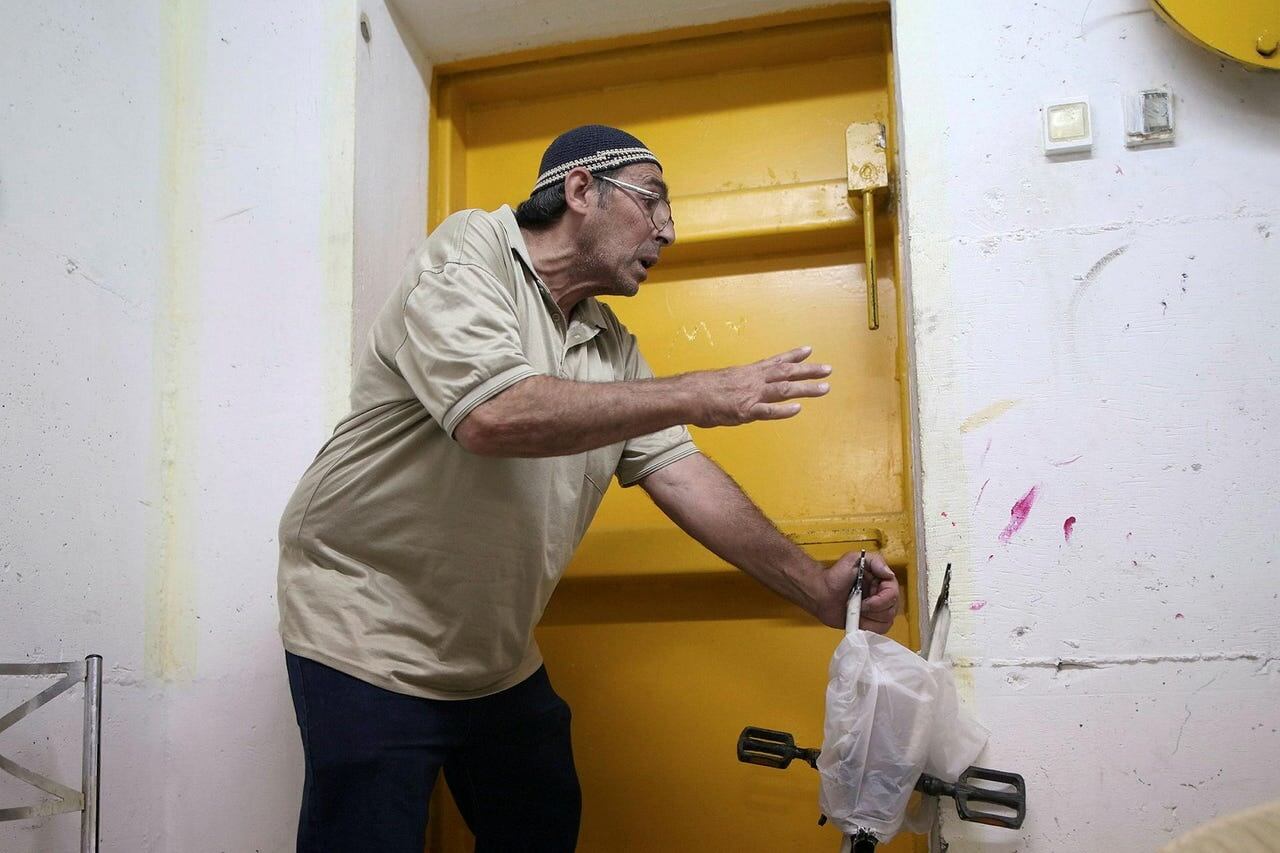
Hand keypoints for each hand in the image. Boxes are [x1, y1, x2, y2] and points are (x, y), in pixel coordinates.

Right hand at [688, 346, 831, 426]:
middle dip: (809, 371)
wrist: (686, 395)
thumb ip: (738, 386)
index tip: (809, 350)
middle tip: (828, 369)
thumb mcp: (724, 382)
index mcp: (748, 372)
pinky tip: (798, 409)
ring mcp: (750, 395)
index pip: (775, 362)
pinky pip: (767, 411)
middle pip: (786, 373)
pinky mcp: (744, 410)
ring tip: (824, 388)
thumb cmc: (700, 389)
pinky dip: (783, 411)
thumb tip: (741, 390)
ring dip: (805, 389)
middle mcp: (753, 380)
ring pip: (783, 389)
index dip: (793, 356)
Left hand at [816, 550, 899, 632]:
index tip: (864, 600)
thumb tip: (889, 574)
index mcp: (881, 581)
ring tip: (855, 610)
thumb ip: (874, 561)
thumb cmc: (835, 576)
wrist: (820, 593)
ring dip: (869, 618)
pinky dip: (868, 627)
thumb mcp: (853, 560)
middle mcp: (883, 595)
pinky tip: (857, 619)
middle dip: (873, 609)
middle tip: (856, 604)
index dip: (880, 600)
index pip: (893, 593)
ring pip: (886, 621)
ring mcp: (877, 610)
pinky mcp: (870, 623)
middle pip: (891, 609)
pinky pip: (878, 630)